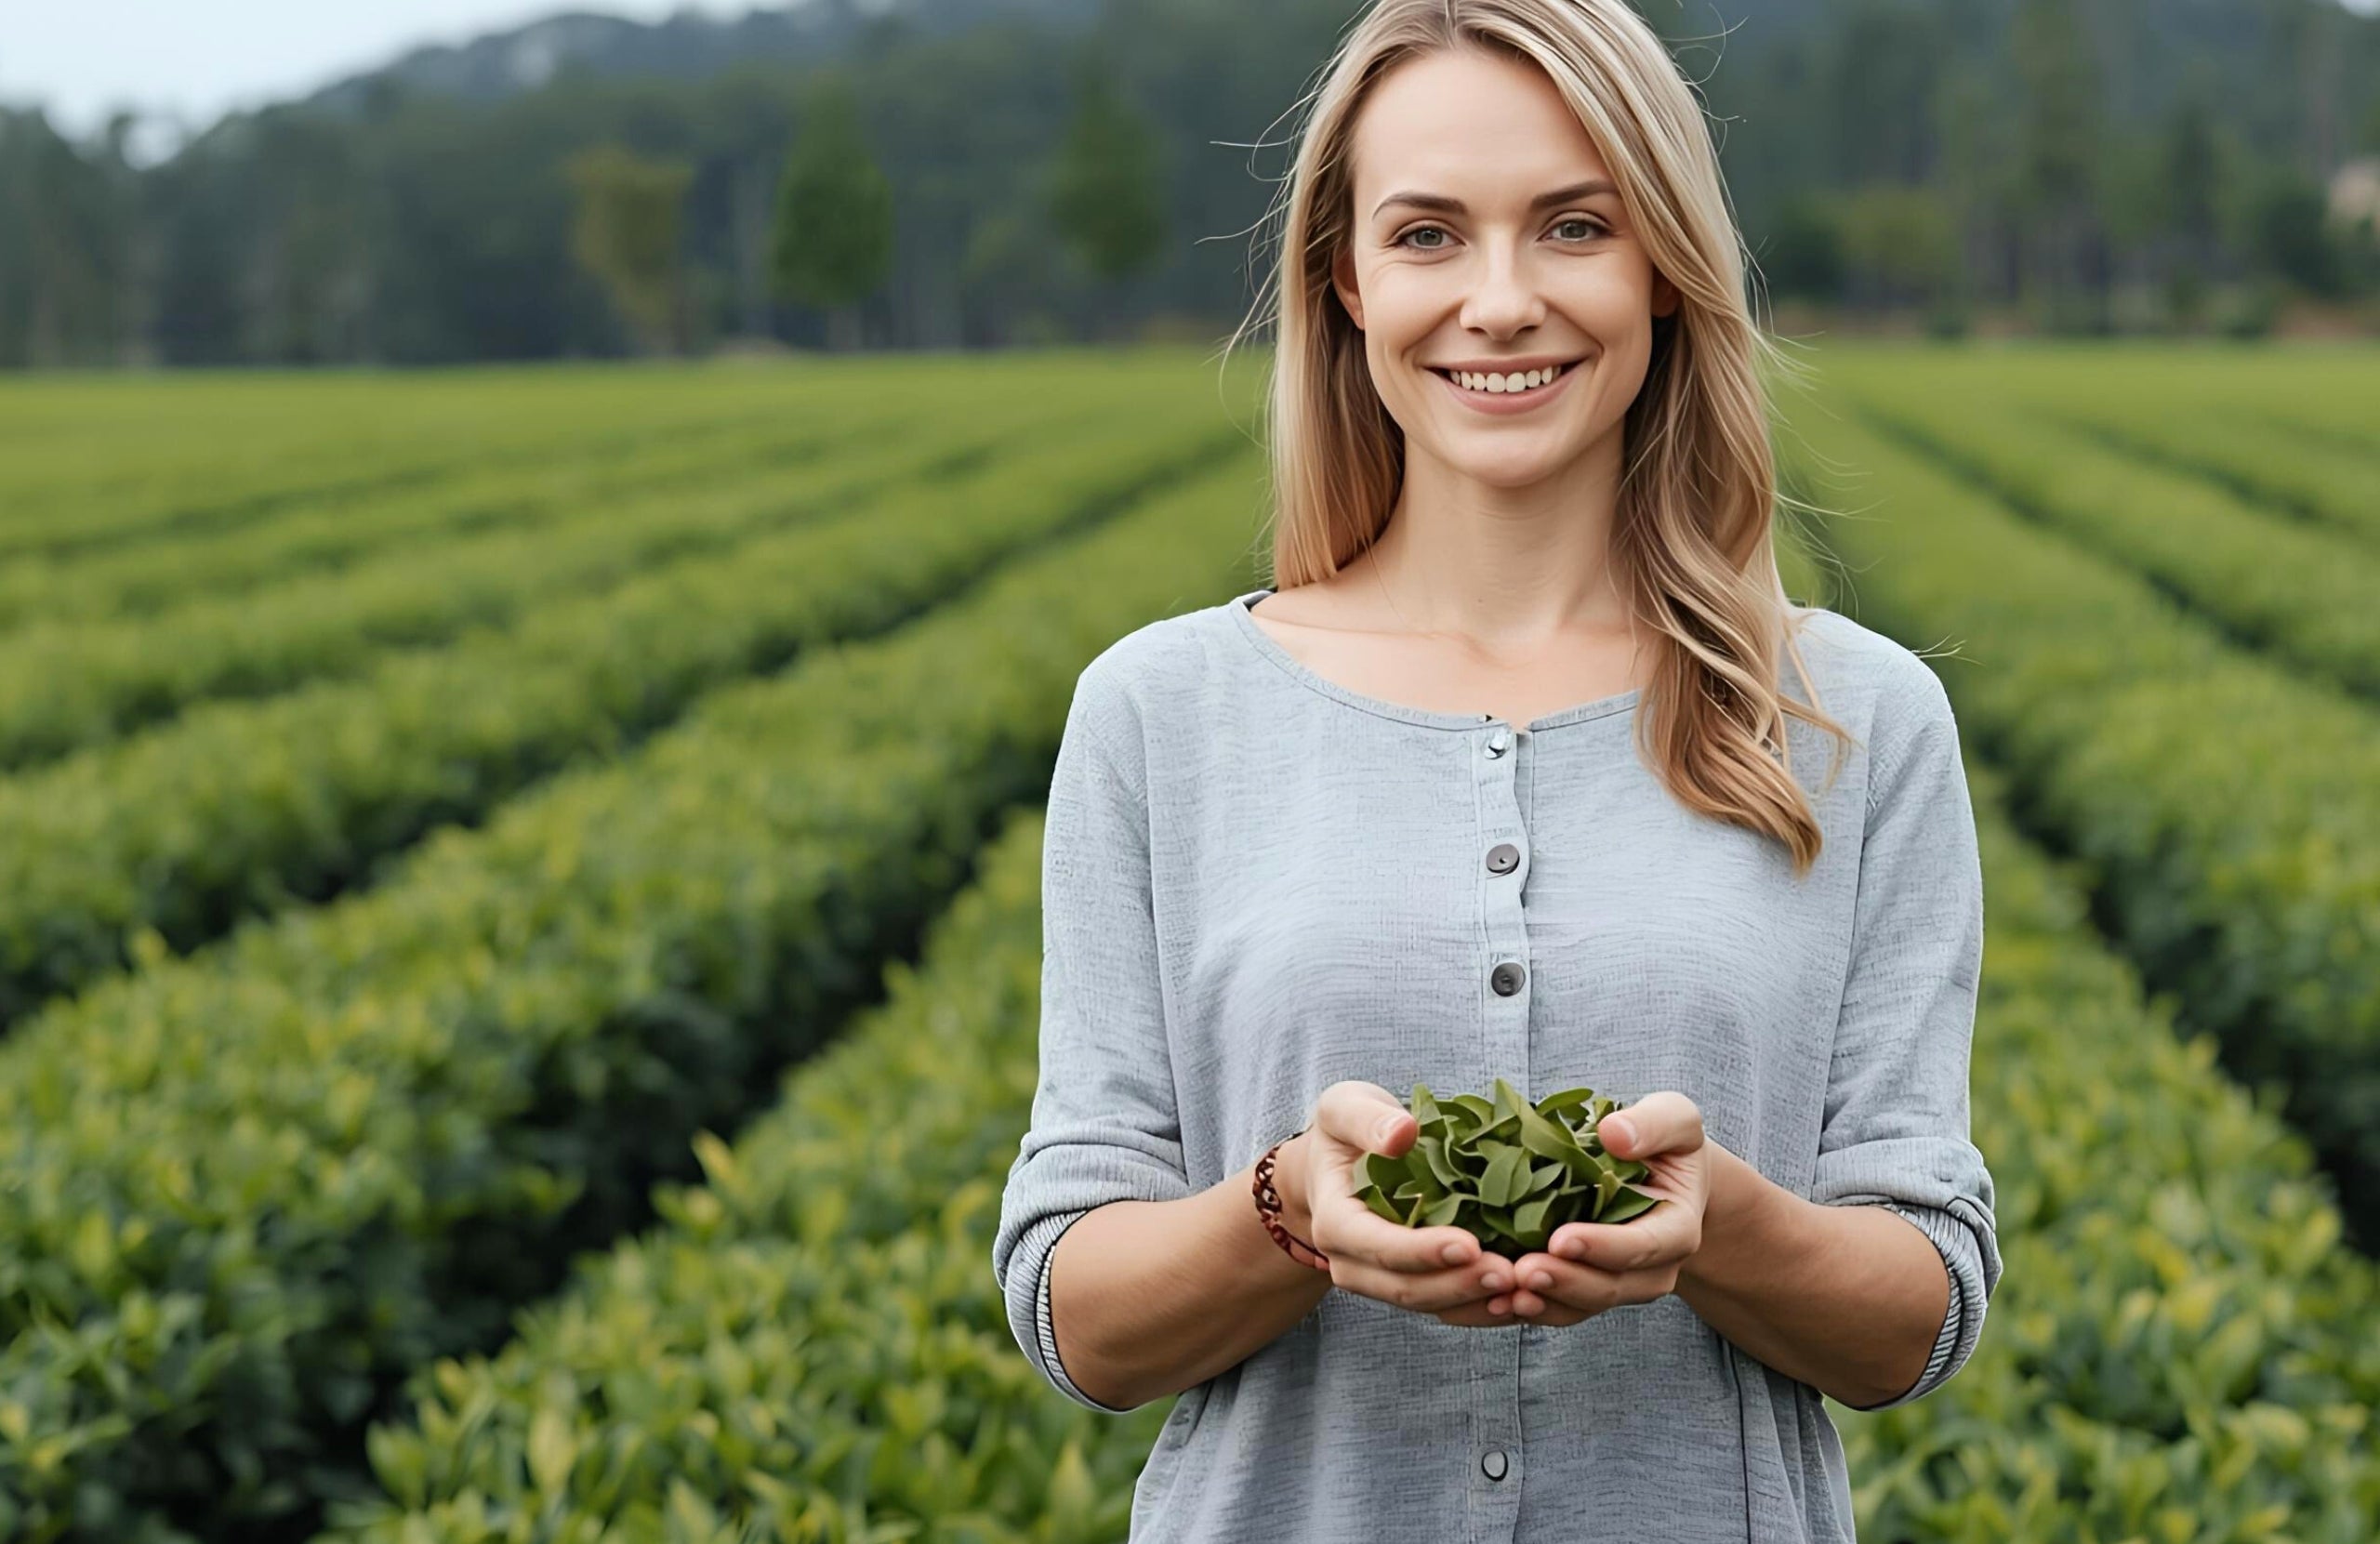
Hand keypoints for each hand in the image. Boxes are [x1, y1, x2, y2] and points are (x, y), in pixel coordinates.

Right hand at [1293, 1082, 1520, 1318]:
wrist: (1340, 1165)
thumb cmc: (1347, 1133)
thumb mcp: (1346, 1109)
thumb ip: (1368, 1120)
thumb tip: (1401, 1134)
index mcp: (1335, 1221)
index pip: (1376, 1245)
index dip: (1421, 1251)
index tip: (1469, 1245)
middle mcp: (1352, 1262)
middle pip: (1405, 1287)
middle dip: (1457, 1285)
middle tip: (1509, 1274)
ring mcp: (1381, 1280)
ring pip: (1428, 1304)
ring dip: (1475, 1303)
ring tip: (1521, 1291)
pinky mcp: (1412, 1284)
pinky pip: (1445, 1306)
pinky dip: (1480, 1309)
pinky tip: (1517, 1300)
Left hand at [1432, 1091, 1709, 1327]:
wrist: (1658, 1179)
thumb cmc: (1662, 1145)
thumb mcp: (1674, 1120)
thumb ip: (1655, 1124)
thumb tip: (1616, 1135)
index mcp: (1675, 1229)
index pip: (1643, 1246)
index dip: (1602, 1246)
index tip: (1561, 1239)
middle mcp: (1649, 1268)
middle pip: (1608, 1286)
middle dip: (1564, 1282)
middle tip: (1522, 1272)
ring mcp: (1614, 1284)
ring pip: (1577, 1306)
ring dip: (1539, 1302)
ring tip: (1501, 1292)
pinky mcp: (1579, 1288)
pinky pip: (1552, 1308)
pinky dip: (1521, 1308)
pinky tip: (1487, 1302)